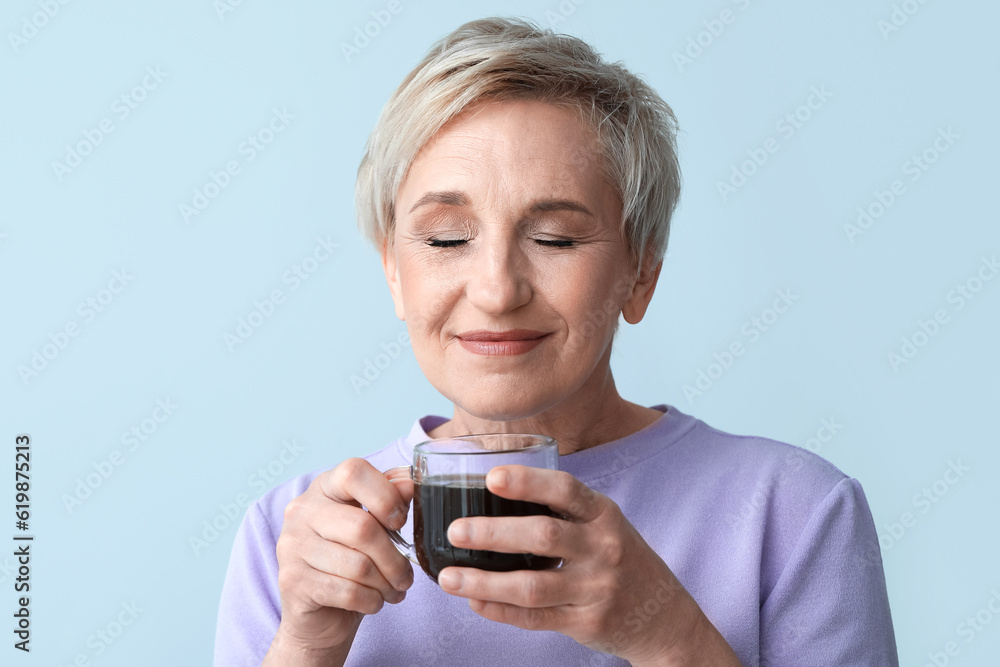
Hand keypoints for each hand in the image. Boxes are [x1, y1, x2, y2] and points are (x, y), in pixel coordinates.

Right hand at [263, 458, 414, 664]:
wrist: (315, 613)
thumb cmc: (348, 561)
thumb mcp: (371, 526)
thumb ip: (388, 501)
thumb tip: (410, 483)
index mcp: (323, 487)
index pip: (354, 472)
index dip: (385, 495)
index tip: (400, 521)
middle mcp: (302, 511)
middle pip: (363, 527)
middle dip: (394, 558)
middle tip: (406, 576)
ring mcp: (293, 546)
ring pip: (358, 565)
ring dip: (386, 584)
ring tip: (393, 591)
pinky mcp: (293, 581)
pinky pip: (348, 591)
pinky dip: (371, 601)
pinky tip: (374, 602)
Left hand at [435, 465, 739, 665]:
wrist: (664, 616)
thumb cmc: (620, 558)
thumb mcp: (604, 523)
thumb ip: (563, 509)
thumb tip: (494, 486)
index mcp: (604, 514)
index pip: (565, 490)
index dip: (528, 482)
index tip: (492, 478)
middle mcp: (603, 548)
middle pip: (543, 536)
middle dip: (493, 533)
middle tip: (455, 530)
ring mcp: (597, 588)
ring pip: (532, 585)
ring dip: (485, 581)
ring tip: (449, 577)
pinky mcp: (587, 622)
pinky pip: (535, 618)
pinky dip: (500, 610)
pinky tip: (474, 601)